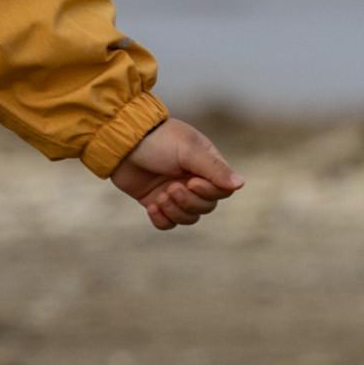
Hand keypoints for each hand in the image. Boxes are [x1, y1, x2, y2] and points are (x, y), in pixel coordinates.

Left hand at [109, 117, 241, 230]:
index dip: (208, 192)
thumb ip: (214, 169)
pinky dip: (161, 220)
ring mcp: (175, 192)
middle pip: (206, 207)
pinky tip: (151, 207)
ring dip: (174, 211)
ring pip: (188, 218)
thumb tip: (241, 185)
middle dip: (188, 202)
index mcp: (206, 165)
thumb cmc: (159, 140)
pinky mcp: (156, 202)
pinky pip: (167, 224)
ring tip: (160, 197)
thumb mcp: (189, 151)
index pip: (222, 191)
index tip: (190, 180)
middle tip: (170, 187)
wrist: (122, 143)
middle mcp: (193, 180)